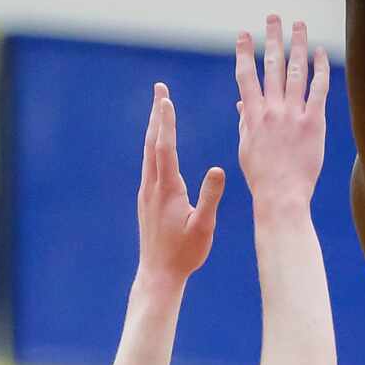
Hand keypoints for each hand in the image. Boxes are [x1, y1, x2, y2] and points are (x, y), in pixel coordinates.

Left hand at [136, 85, 224, 289]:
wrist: (158, 274)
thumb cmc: (185, 253)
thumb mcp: (203, 226)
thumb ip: (210, 196)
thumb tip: (217, 168)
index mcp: (168, 189)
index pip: (165, 148)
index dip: (166, 122)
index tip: (166, 99)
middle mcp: (153, 186)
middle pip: (152, 143)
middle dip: (157, 114)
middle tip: (160, 89)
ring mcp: (147, 193)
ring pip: (148, 152)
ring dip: (154, 128)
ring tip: (160, 109)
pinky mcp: (147, 200)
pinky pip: (149, 164)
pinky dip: (154, 146)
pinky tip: (158, 145)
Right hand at [236, 16, 329, 206]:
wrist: (280, 195)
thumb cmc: (262, 176)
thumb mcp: (246, 146)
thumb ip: (246, 120)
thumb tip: (242, 101)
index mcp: (252, 115)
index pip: (245, 76)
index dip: (243, 53)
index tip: (243, 35)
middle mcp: (271, 109)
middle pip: (271, 66)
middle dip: (272, 39)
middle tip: (274, 18)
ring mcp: (293, 114)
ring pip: (295, 72)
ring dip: (297, 46)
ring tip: (298, 25)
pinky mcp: (313, 122)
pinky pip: (318, 89)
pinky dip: (319, 69)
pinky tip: (320, 53)